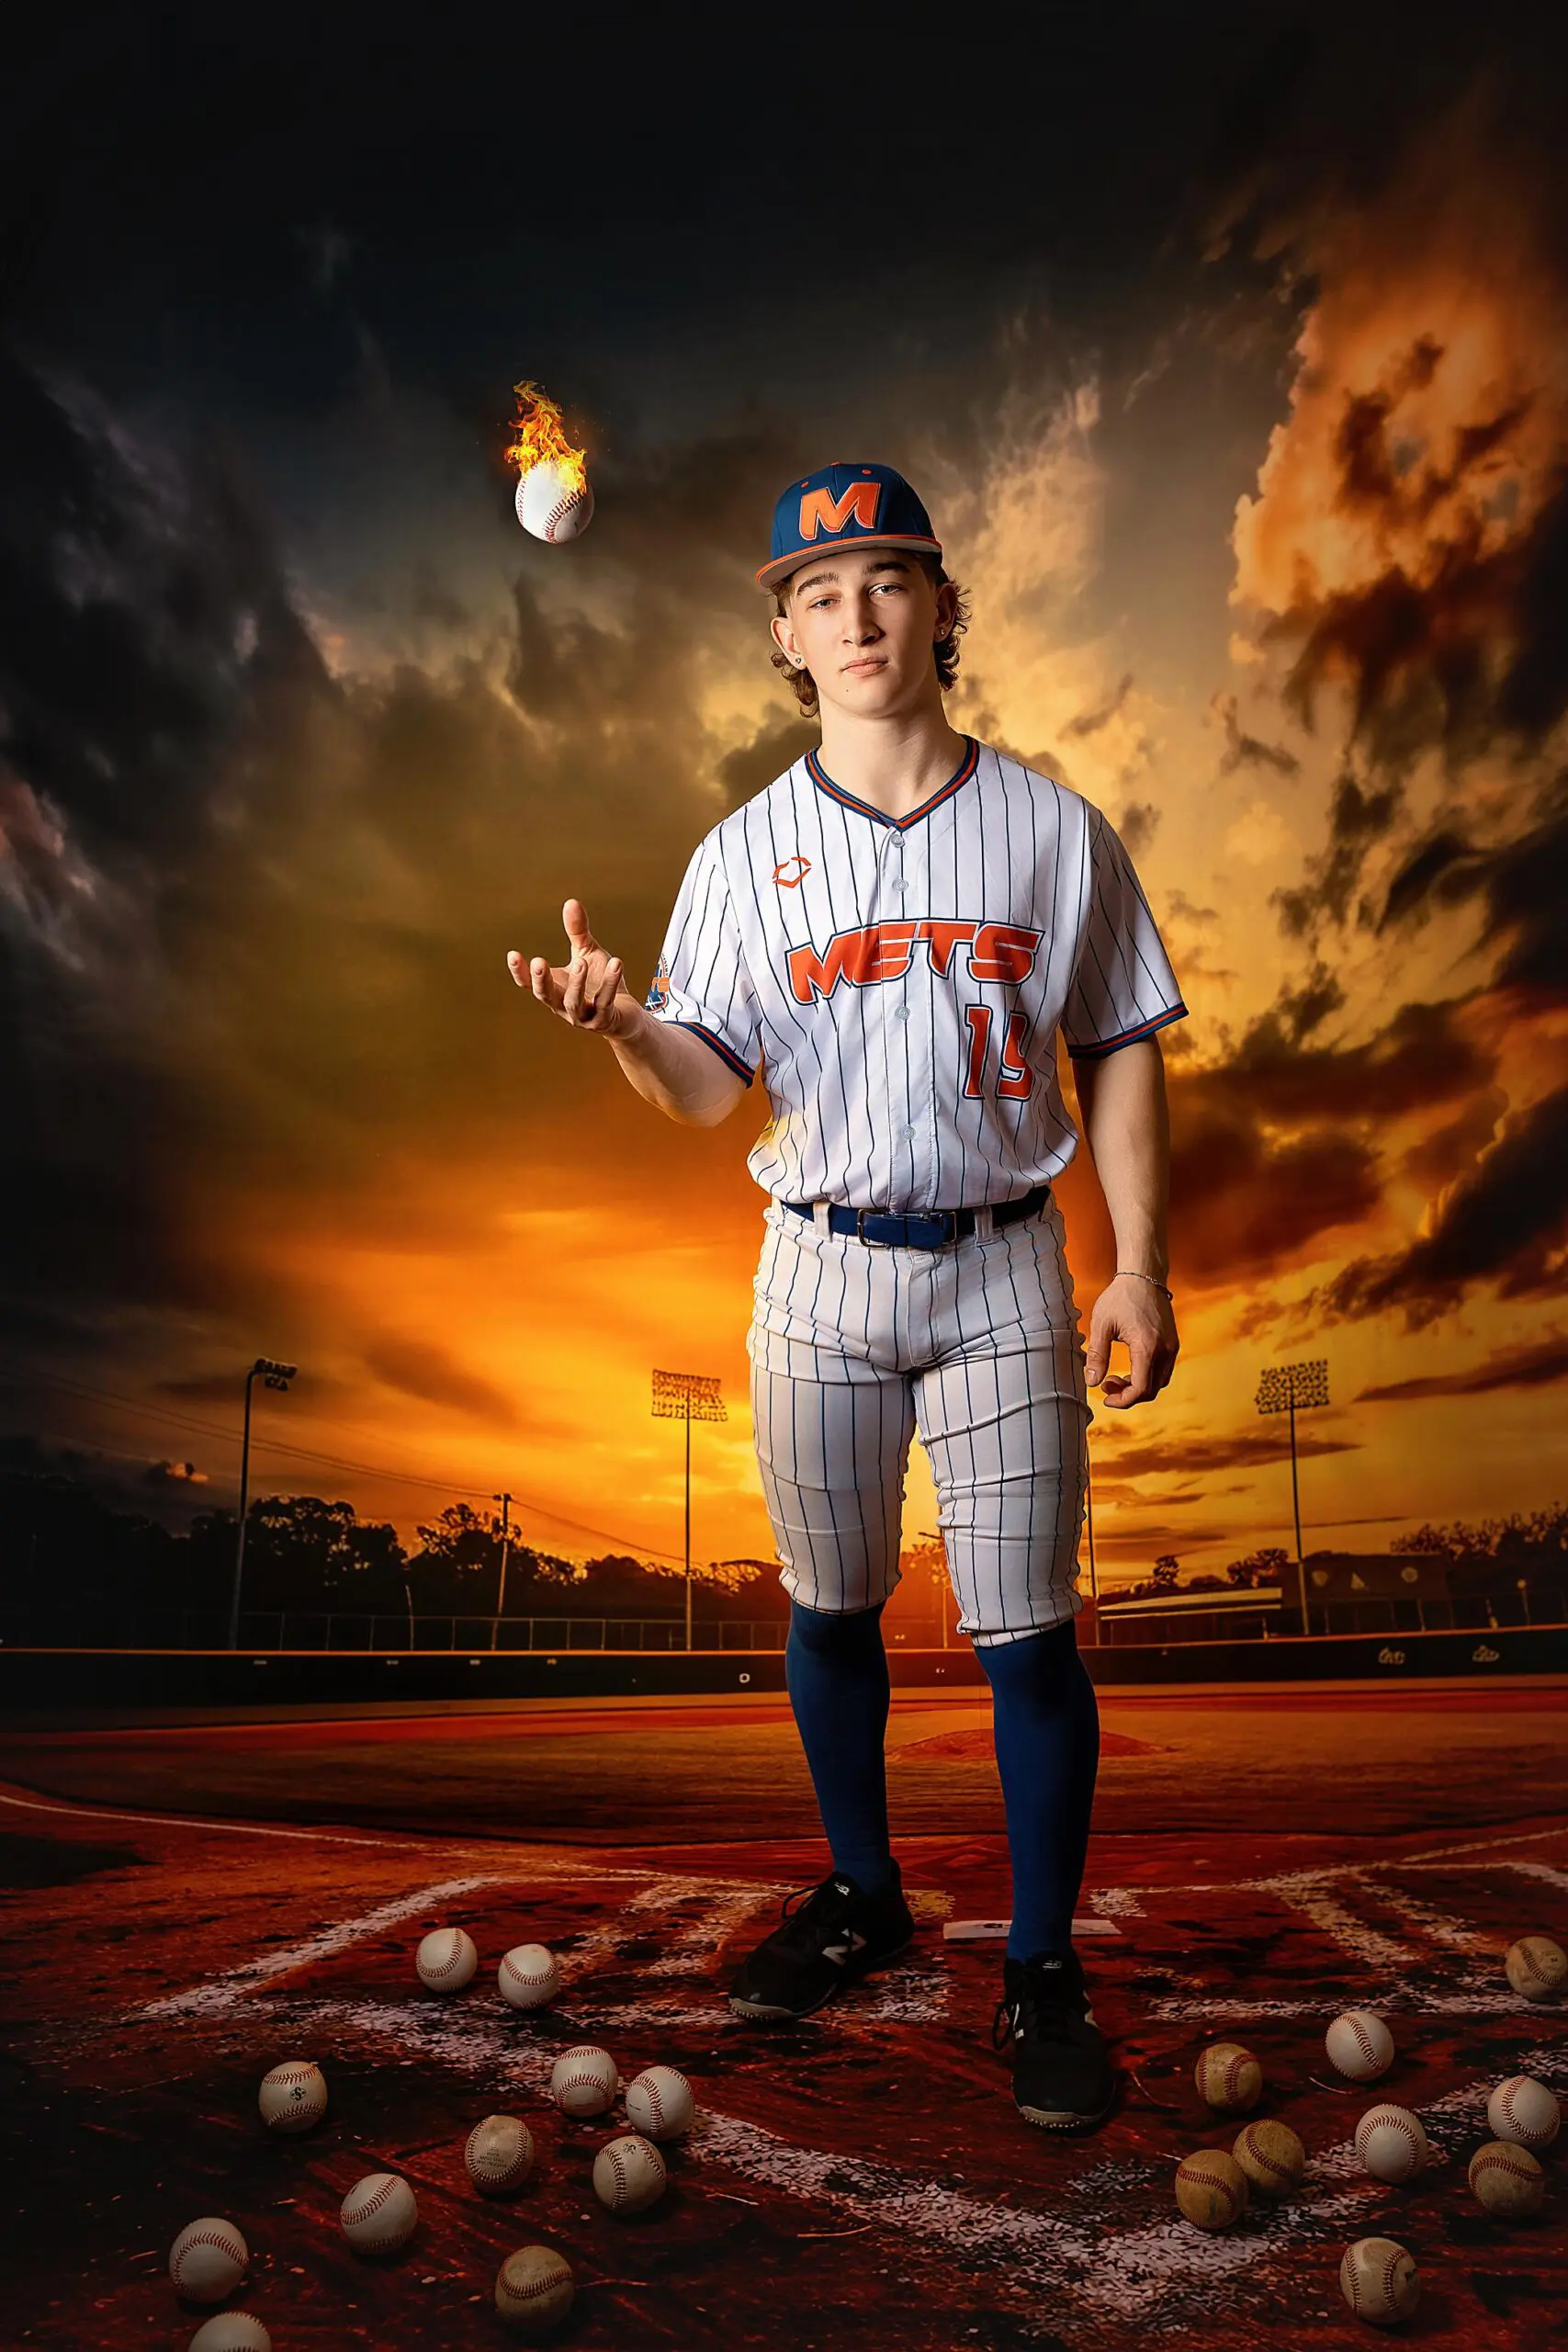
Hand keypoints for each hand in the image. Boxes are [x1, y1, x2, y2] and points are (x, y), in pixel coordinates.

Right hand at [508, 898, 643, 1039]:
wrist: (625, 1013)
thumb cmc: (599, 982)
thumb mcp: (586, 953)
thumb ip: (577, 932)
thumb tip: (570, 901)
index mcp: (554, 990)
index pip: (529, 984)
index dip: (520, 972)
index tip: (513, 954)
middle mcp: (563, 1006)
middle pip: (546, 996)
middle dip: (542, 980)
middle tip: (539, 961)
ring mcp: (582, 1017)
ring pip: (574, 1003)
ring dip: (576, 982)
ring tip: (581, 961)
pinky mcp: (604, 1020)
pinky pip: (605, 1002)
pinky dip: (610, 983)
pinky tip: (616, 963)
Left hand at [1083, 1274, 1178, 1409]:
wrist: (1143, 1275)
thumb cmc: (1120, 1297)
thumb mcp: (1101, 1325)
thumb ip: (1097, 1355)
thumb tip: (1091, 1382)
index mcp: (1147, 1347)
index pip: (1140, 1389)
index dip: (1122, 1400)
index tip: (1105, 1398)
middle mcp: (1165, 1350)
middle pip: (1151, 1390)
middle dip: (1127, 1395)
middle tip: (1106, 1385)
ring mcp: (1172, 1347)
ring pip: (1159, 1382)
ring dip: (1138, 1387)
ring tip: (1116, 1377)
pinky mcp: (1173, 1343)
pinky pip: (1163, 1371)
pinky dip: (1147, 1376)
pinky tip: (1130, 1368)